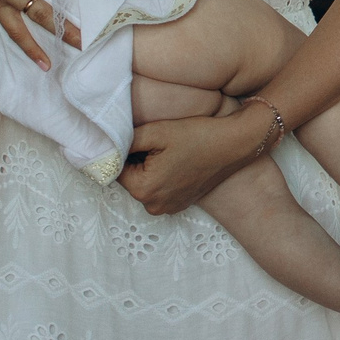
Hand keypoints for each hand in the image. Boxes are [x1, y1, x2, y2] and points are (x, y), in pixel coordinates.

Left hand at [122, 109, 269, 214]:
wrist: (234, 144)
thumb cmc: (197, 136)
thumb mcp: (156, 131)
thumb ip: (124, 140)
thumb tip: (105, 145)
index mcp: (143, 189)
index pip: (115, 168)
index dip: (123, 150)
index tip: (138, 137)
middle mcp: (153, 205)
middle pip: (129, 178)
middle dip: (136, 160)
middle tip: (156, 141)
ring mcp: (168, 208)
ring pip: (144, 184)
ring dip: (149, 168)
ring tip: (169, 150)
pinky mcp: (180, 205)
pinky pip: (159, 189)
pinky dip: (162, 176)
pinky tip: (177, 160)